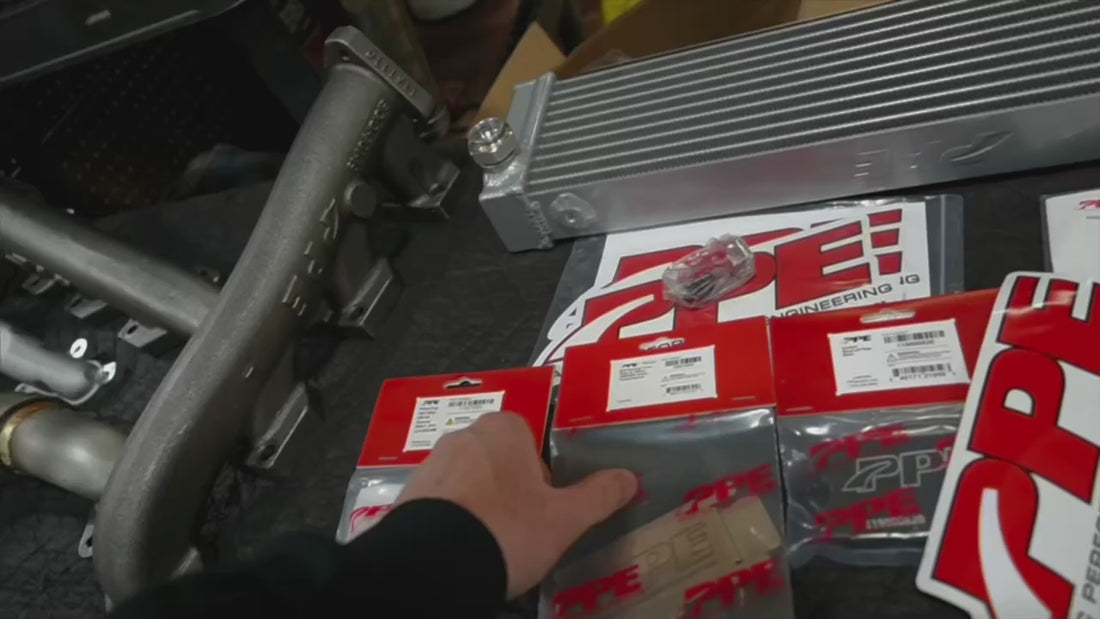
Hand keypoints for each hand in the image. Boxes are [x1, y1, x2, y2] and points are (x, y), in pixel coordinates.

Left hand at [395, 412, 636, 597]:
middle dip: (510, 488)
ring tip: (492, 543)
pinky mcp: (408, 494)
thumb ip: (599, 495)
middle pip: (498, 458)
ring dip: (480, 504)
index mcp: (505, 430)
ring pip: (469, 481)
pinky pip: (441, 503)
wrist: (434, 564)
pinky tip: (462, 549)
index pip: (530, 439)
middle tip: (522, 528)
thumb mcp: (565, 518)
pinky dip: (453, 520)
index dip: (541, 474)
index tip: (545, 506)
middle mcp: (465, 436)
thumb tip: (630, 478)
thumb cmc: (508, 529)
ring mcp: (432, 464)